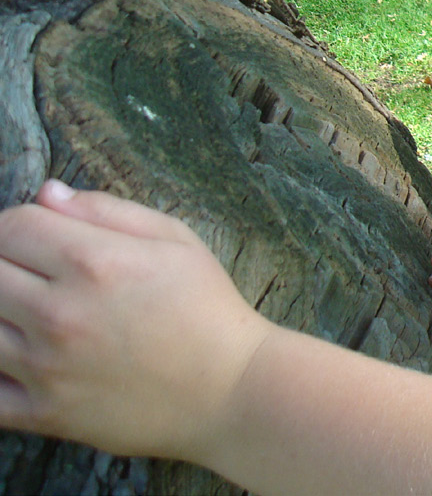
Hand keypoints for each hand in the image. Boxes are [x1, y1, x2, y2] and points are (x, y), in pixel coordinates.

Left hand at [0, 180, 274, 459]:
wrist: (233, 391)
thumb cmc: (209, 311)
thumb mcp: (177, 241)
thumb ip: (106, 210)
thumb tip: (46, 194)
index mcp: (94, 263)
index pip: (11, 225)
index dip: (21, 224)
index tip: (38, 238)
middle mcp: (61, 313)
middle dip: (7, 265)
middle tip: (38, 277)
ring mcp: (47, 367)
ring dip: (3, 316)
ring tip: (34, 318)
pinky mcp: (46, 413)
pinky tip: (22, 361)